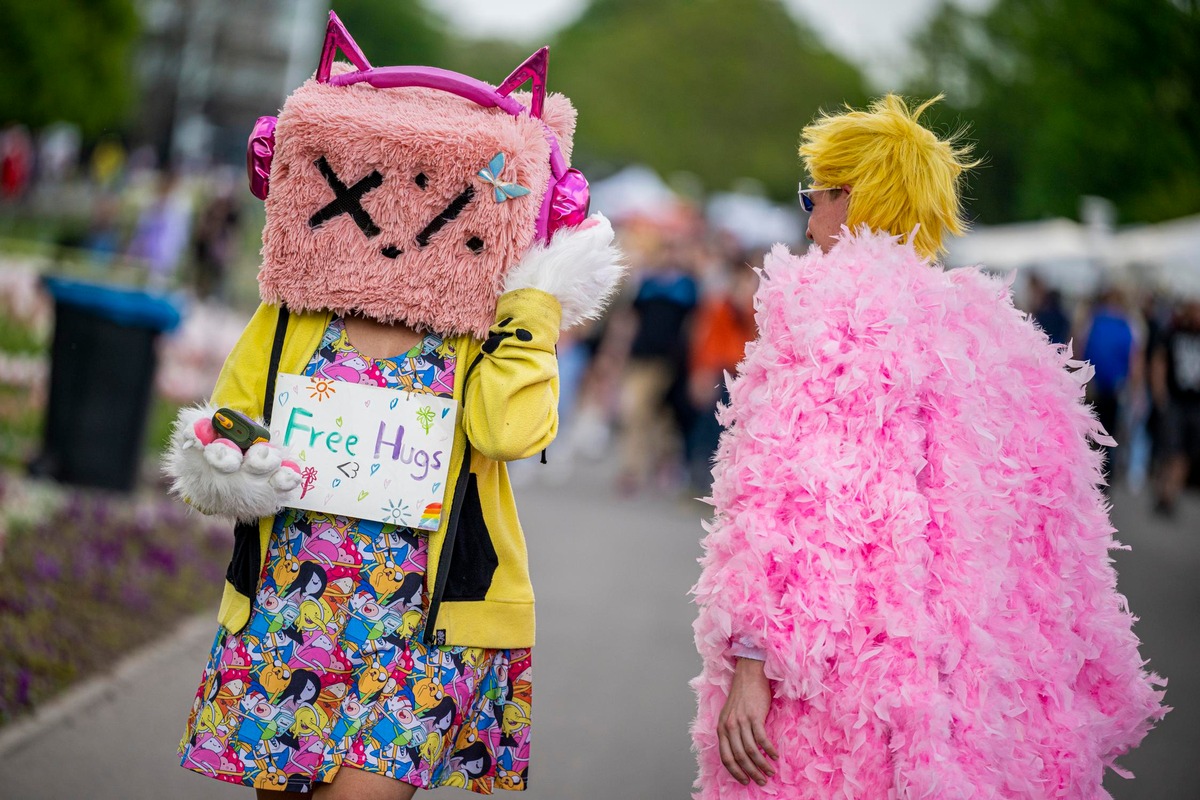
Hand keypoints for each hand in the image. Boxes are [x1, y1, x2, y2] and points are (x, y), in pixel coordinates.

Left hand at [718, 657, 778, 785]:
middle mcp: (729, 726)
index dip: (735, 772)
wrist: (749, 673)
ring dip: (762, 765)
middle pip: (739, 757)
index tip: (744, 781)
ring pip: (751, 751)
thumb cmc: (742, 695)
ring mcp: (741, 721)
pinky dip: (769, 751)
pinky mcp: (755, 716)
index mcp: (721, 728)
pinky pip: (762, 740)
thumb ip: (732, 732)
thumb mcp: (730, 715)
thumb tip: (740, 754)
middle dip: (751, 773)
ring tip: (770, 772)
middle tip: (761, 781)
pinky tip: (775, 756)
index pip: (725, 757)